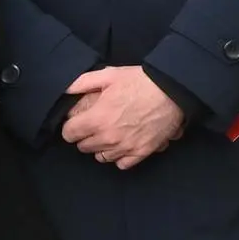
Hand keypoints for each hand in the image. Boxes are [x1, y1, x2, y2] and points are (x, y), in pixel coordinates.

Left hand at [62, 65, 188, 169]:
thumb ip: (83, 83)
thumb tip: (65, 90)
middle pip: (84, 147)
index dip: (71, 126)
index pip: (69, 134)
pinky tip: (123, 145)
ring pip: (101, 157)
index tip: (77, 121)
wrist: (172, 90)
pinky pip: (121, 164)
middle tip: (95, 125)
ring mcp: (125, 147)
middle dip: (86, 136)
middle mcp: (108, 137)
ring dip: (101, 147)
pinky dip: (119, 157)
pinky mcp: (141, 152)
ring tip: (109, 134)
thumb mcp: (110, 75)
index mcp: (97, 119)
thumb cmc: (141, 81)